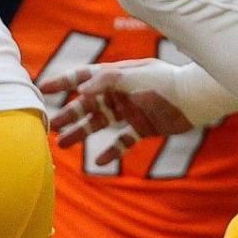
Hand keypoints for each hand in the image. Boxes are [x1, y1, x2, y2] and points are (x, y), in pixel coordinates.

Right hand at [41, 59, 195, 165]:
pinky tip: (98, 161)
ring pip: (99, 124)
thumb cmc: (164, 81)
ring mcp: (130, 111)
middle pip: (87, 105)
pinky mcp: (143, 128)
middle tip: (49, 126)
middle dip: (68, 115)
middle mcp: (119, 94)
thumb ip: (106, 81)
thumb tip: (81, 90)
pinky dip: (111, 151)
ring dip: (81, 133)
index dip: (62, 82)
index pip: (83, 77)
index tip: (42, 89)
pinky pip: (122, 141)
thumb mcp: (132, 76)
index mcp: (115, 76)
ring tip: (62, 144)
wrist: (195, 98)